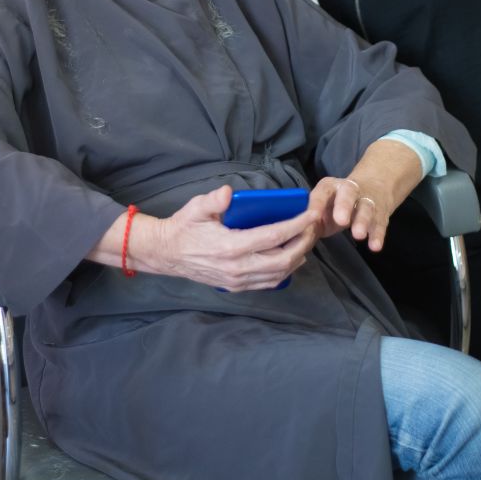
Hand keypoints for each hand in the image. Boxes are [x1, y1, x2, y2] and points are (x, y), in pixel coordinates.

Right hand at [149, 185, 319, 290]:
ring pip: (279, 274)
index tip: (311, 214)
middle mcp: (238, 267)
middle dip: (303, 242)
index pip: (273, 236)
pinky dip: (285, 271)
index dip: (296, 225)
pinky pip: (268, 282)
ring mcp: (238, 280)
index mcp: (231, 246)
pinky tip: (292, 258)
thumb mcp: (195, 209)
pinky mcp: (236, 286)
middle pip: (283, 259)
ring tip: (306, 240)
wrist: (167, 254)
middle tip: (313, 227)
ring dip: (298, 257)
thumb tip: (227, 192)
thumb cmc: (184, 227)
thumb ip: (213, 201)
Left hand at [308, 177, 389, 251]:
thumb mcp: (323, 208)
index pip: (323, 191)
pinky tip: (375, 246)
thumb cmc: (337, 204)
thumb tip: (302, 240)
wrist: (373, 187)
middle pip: (348, 193)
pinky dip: (378, 235)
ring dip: (363, 221)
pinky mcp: (380, 214)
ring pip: (366, 208)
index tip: (314, 216)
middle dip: (344, 206)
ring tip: (358, 235)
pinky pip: (380, 224)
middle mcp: (350, 189)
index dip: (318, 203)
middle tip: (341, 221)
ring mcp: (367, 200)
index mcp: (330, 187)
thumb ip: (313, 222)